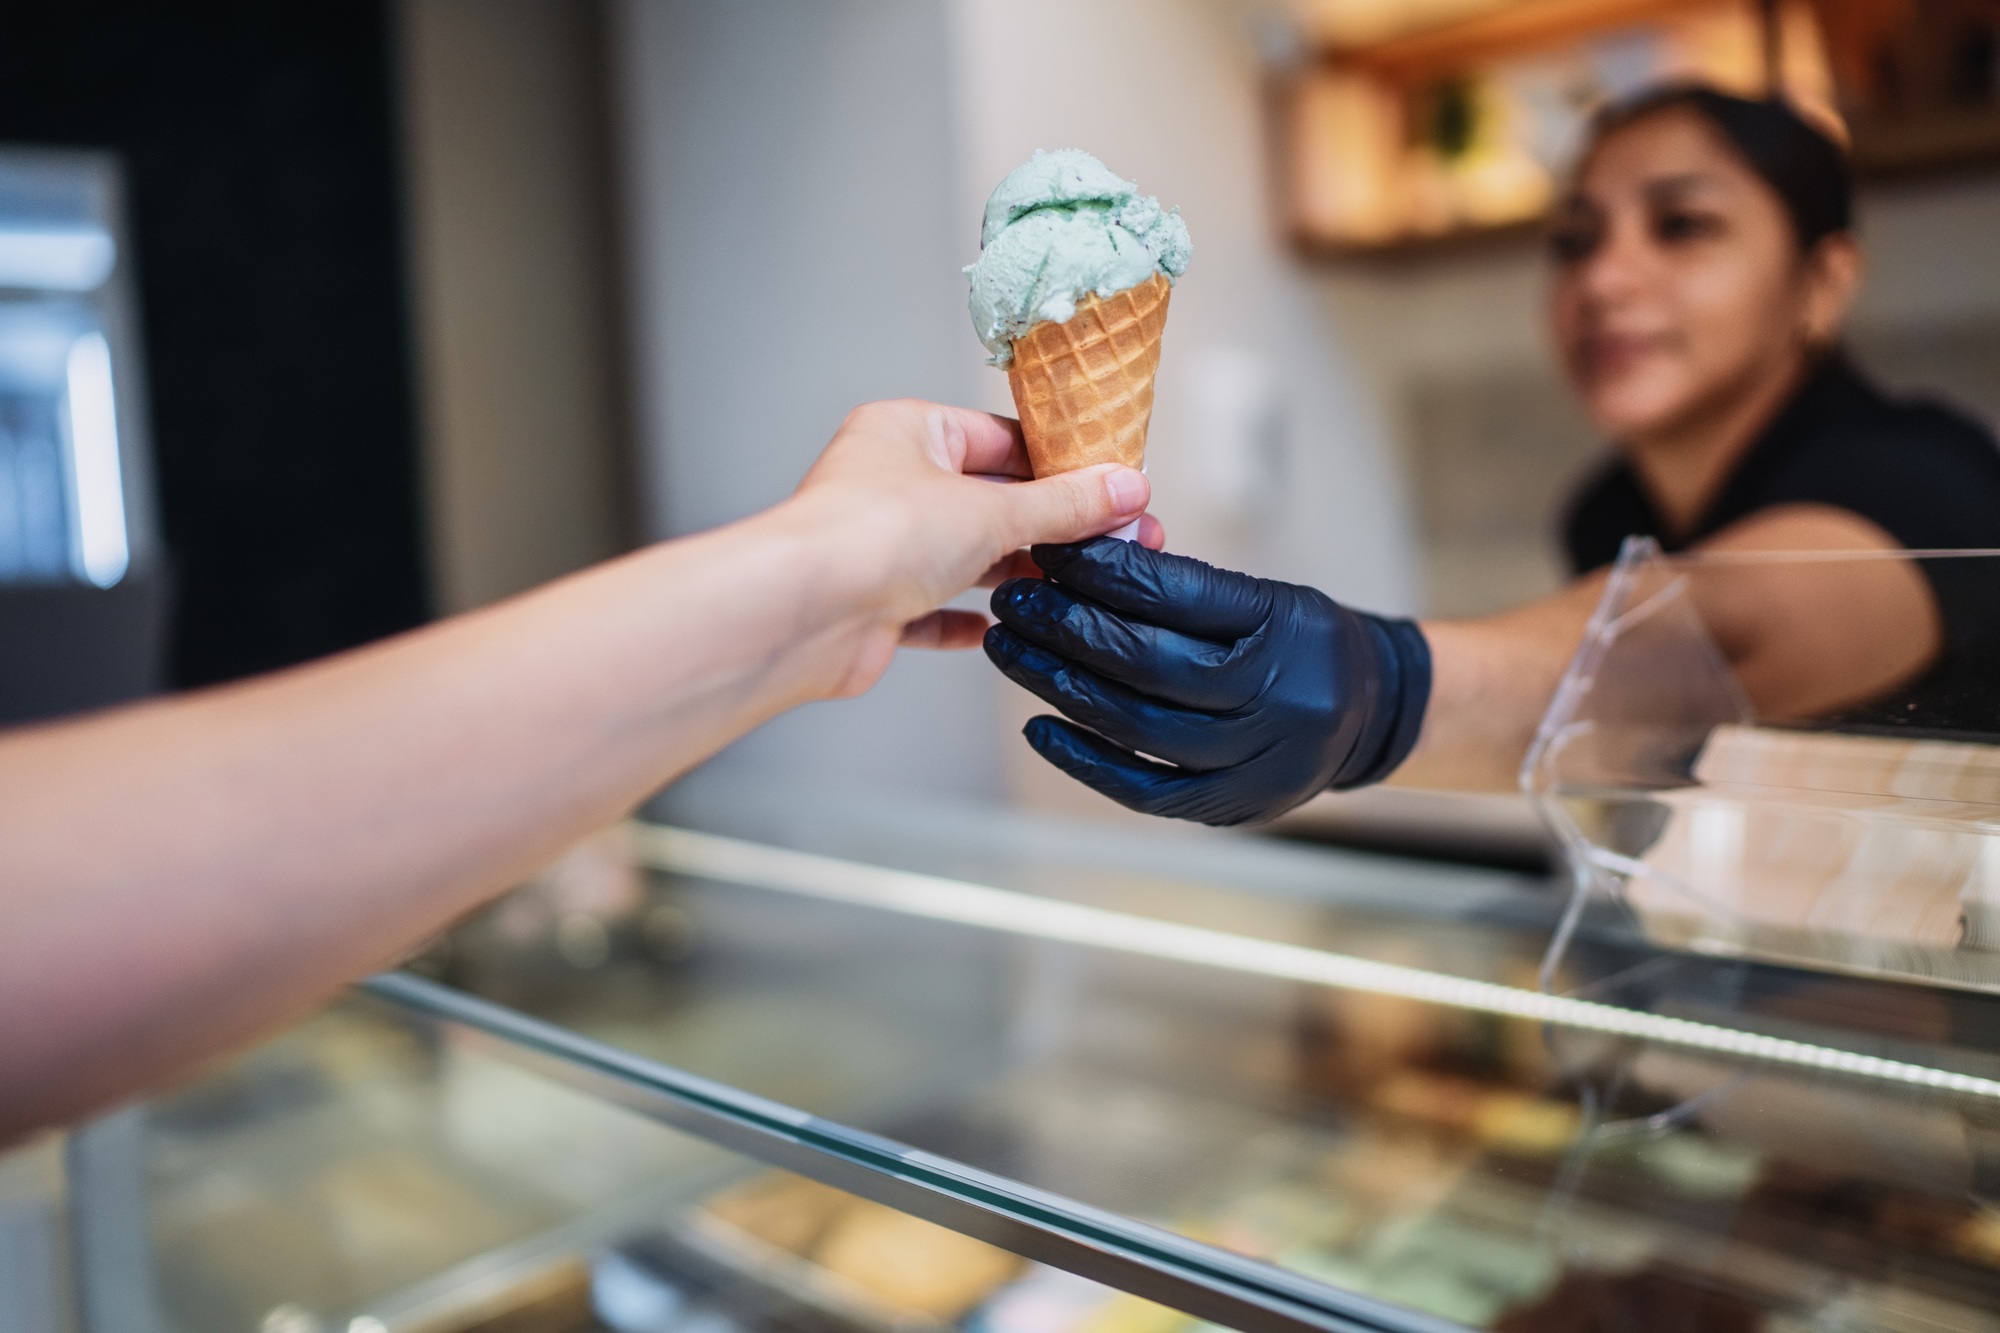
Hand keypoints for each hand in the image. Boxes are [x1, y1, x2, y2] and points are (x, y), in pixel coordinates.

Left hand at [786, 400, 1150, 695]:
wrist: (804, 614)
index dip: (1058, 461)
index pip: (999, 436)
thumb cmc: (869, 534)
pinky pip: (931, 608)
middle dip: (1044, 522)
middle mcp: (888, 481)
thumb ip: (1062, 505)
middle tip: (1107, 538)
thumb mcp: (991, 509)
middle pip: (986, 497)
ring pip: (962, 553)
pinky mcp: (875, 603)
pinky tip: (1000, 627)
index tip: (1108, 483)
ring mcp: (880, 544)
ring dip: (1011, 570)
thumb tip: (1122, 489)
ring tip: (1071, 581)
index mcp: (907, 430)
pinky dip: (967, 618)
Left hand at [984, 540, 1430, 824]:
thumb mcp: (1266, 595)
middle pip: (1147, 660)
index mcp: (1282, 626)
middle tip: (1013, 597)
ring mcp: (1253, 760)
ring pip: (1135, 723)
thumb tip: (1086, 555)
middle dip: (1066, 625)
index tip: (1049, 546)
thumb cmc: (1303, 643)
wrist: (1370, 715)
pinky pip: (1142, 786)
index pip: (1177, 594)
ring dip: (1058, 685)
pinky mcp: (1229, 806)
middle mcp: (1273, 697)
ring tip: (1010, 649)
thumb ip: (1186, 585)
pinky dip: (1083, 758)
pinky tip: (1039, 726)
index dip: (1102, 570)